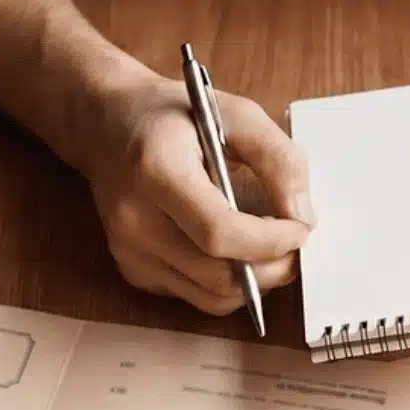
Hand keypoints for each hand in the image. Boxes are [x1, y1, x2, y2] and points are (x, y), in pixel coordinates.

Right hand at [81, 74, 313, 314]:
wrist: (106, 126)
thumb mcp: (234, 112)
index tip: (301, 228)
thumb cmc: (171, 116)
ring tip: (270, 247)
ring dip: (255, 281)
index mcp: (156, 171)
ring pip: (212, 297)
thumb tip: (303, 215)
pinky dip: (227, 283)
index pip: (220, 232)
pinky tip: (233, 250)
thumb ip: (277, 158)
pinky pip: (196, 296)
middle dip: (272, 266)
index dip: (271, 240)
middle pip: (219, 274)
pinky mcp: (134, 271)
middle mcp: (135, 220)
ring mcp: (130, 252)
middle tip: (295, 243)